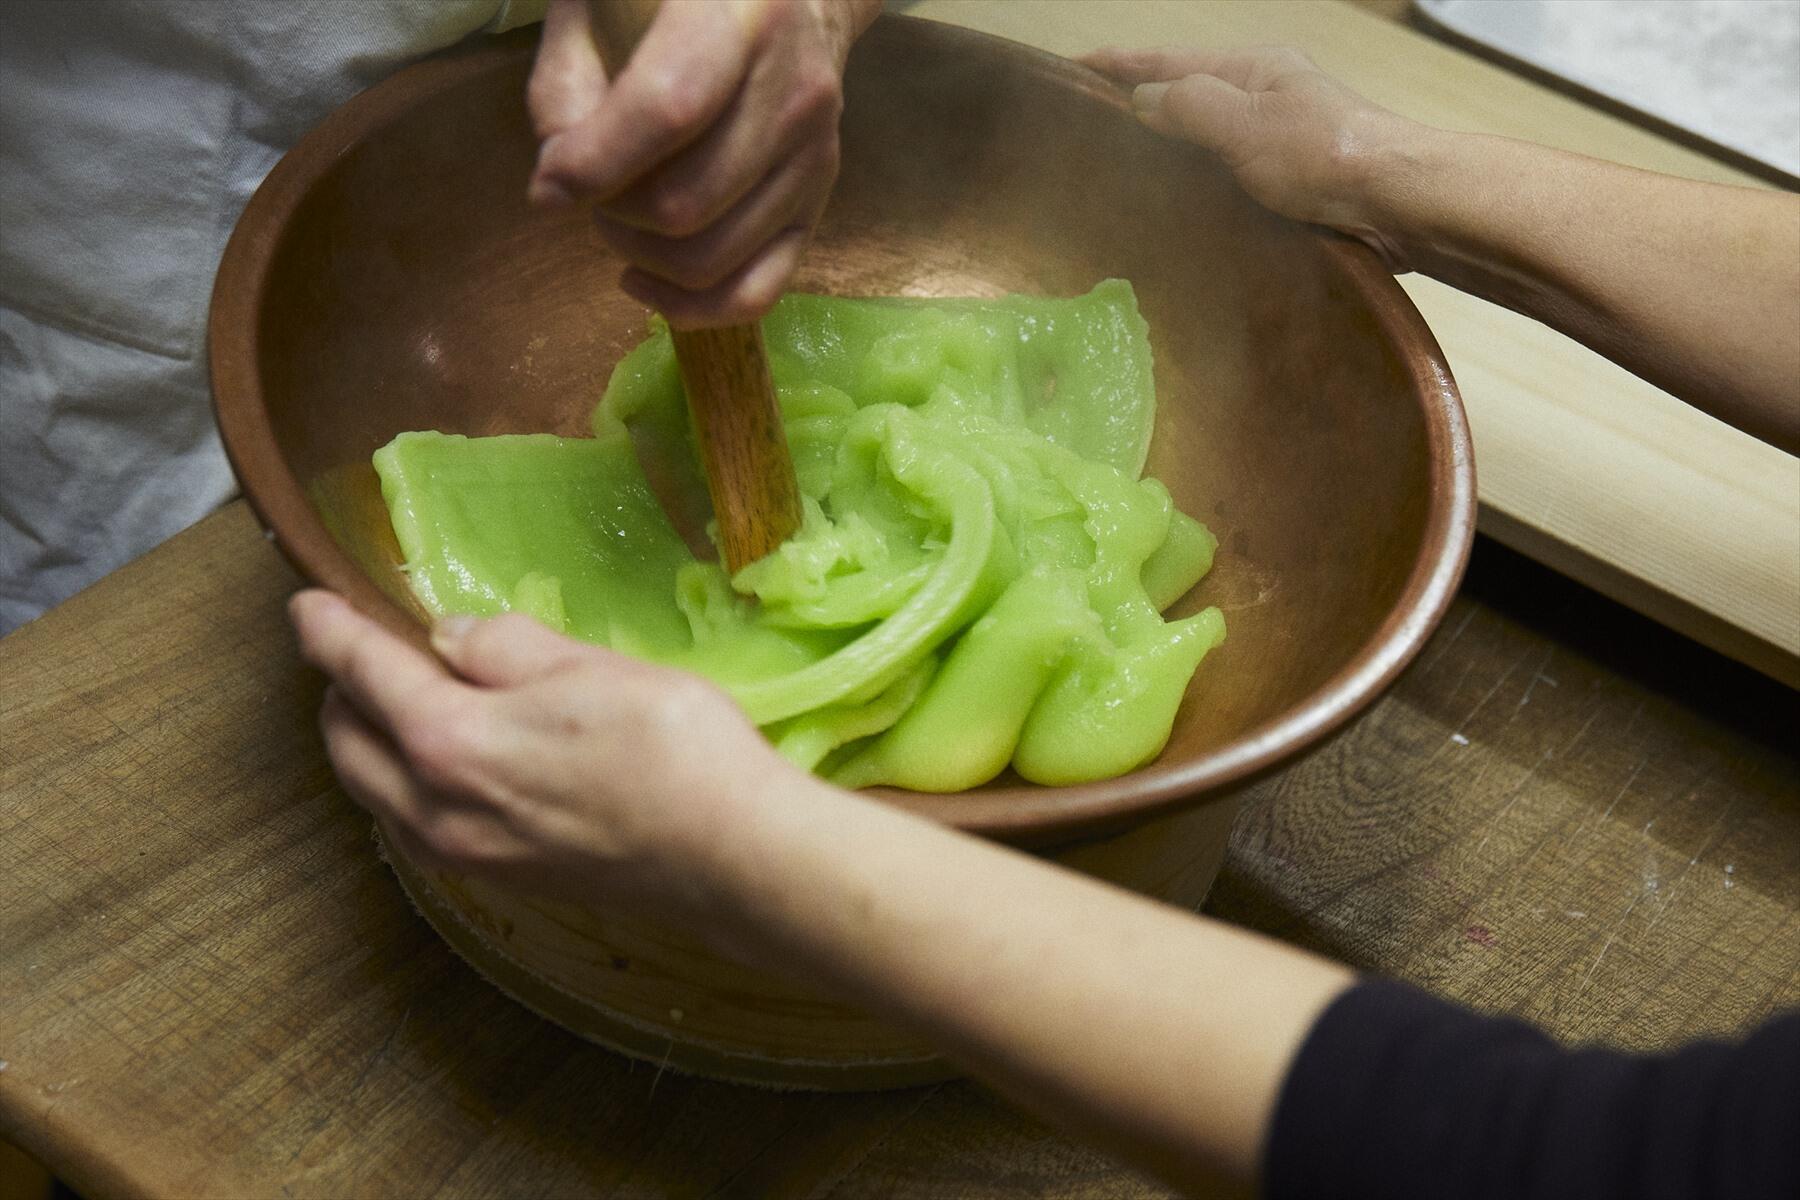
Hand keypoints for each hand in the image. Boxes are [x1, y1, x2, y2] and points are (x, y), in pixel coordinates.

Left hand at [288, 590, 804, 920]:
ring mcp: (464, 854)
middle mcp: (434, 808)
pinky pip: (412, 827)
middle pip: (347, 743)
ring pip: (375, 793)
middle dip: (341, 689)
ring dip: (369, 742)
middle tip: (363, 647)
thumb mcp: (587, 667)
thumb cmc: (670, 746)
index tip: (307, 604)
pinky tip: (444, 763)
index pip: (361, 673)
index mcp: (446, 740)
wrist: (732, 856)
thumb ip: (507, 647)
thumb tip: (455, 641)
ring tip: (399, 700)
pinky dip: (402, 785)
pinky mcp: (498, 879)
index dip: (328, 631)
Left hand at [527, 0, 880, 326]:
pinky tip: (644, 280)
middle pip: (684, 204)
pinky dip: (690, 307)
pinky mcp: (819, 204)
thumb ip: (569, 79)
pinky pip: (757, 291)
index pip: (668, 110)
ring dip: (640, 256)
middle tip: (588, 192)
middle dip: (611, 215)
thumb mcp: (605, 0)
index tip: (549, 186)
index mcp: (740, 15)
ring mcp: (815, 156)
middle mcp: (794, 90)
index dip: (595, 163)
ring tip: (615, 220)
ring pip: (711, 257)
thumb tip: (561, 179)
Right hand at [1082, 45, 1423, 269]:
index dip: (1118, 65)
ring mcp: (1279, 138)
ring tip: (1122, 165)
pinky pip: (1227, 171)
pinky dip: (1197, 179)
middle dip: (1138, 101)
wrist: (1397, 203)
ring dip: (1167, 145)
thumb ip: (1189, 106)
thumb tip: (1144, 99)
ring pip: (1206, 135)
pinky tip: (1180, 204)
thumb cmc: (1326, 156)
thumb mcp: (1245, 123)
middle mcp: (1264, 96)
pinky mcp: (1291, 179)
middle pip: (1186, 92)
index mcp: (1252, 69)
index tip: (1071, 71)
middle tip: (1087, 122)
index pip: (1167, 60)